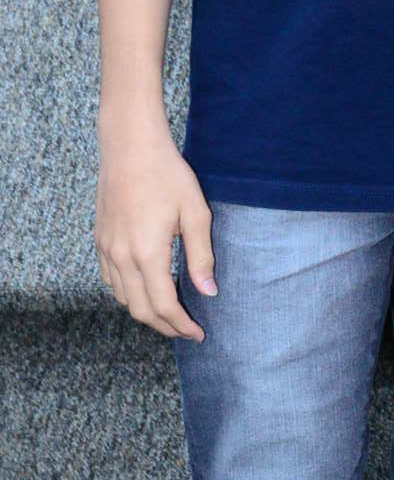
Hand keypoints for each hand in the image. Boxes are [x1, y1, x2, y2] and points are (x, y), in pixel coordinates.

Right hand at [96, 121, 214, 338]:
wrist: (130, 145)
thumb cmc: (168, 174)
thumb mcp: (195, 213)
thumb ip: (201, 256)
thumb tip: (209, 292)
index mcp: (147, 253)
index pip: (164, 305)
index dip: (182, 325)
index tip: (199, 334)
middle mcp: (121, 256)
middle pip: (141, 309)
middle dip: (165, 326)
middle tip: (188, 330)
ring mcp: (106, 249)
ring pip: (123, 298)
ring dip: (146, 312)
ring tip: (171, 314)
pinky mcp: (100, 239)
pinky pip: (111, 280)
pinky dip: (129, 294)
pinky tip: (147, 289)